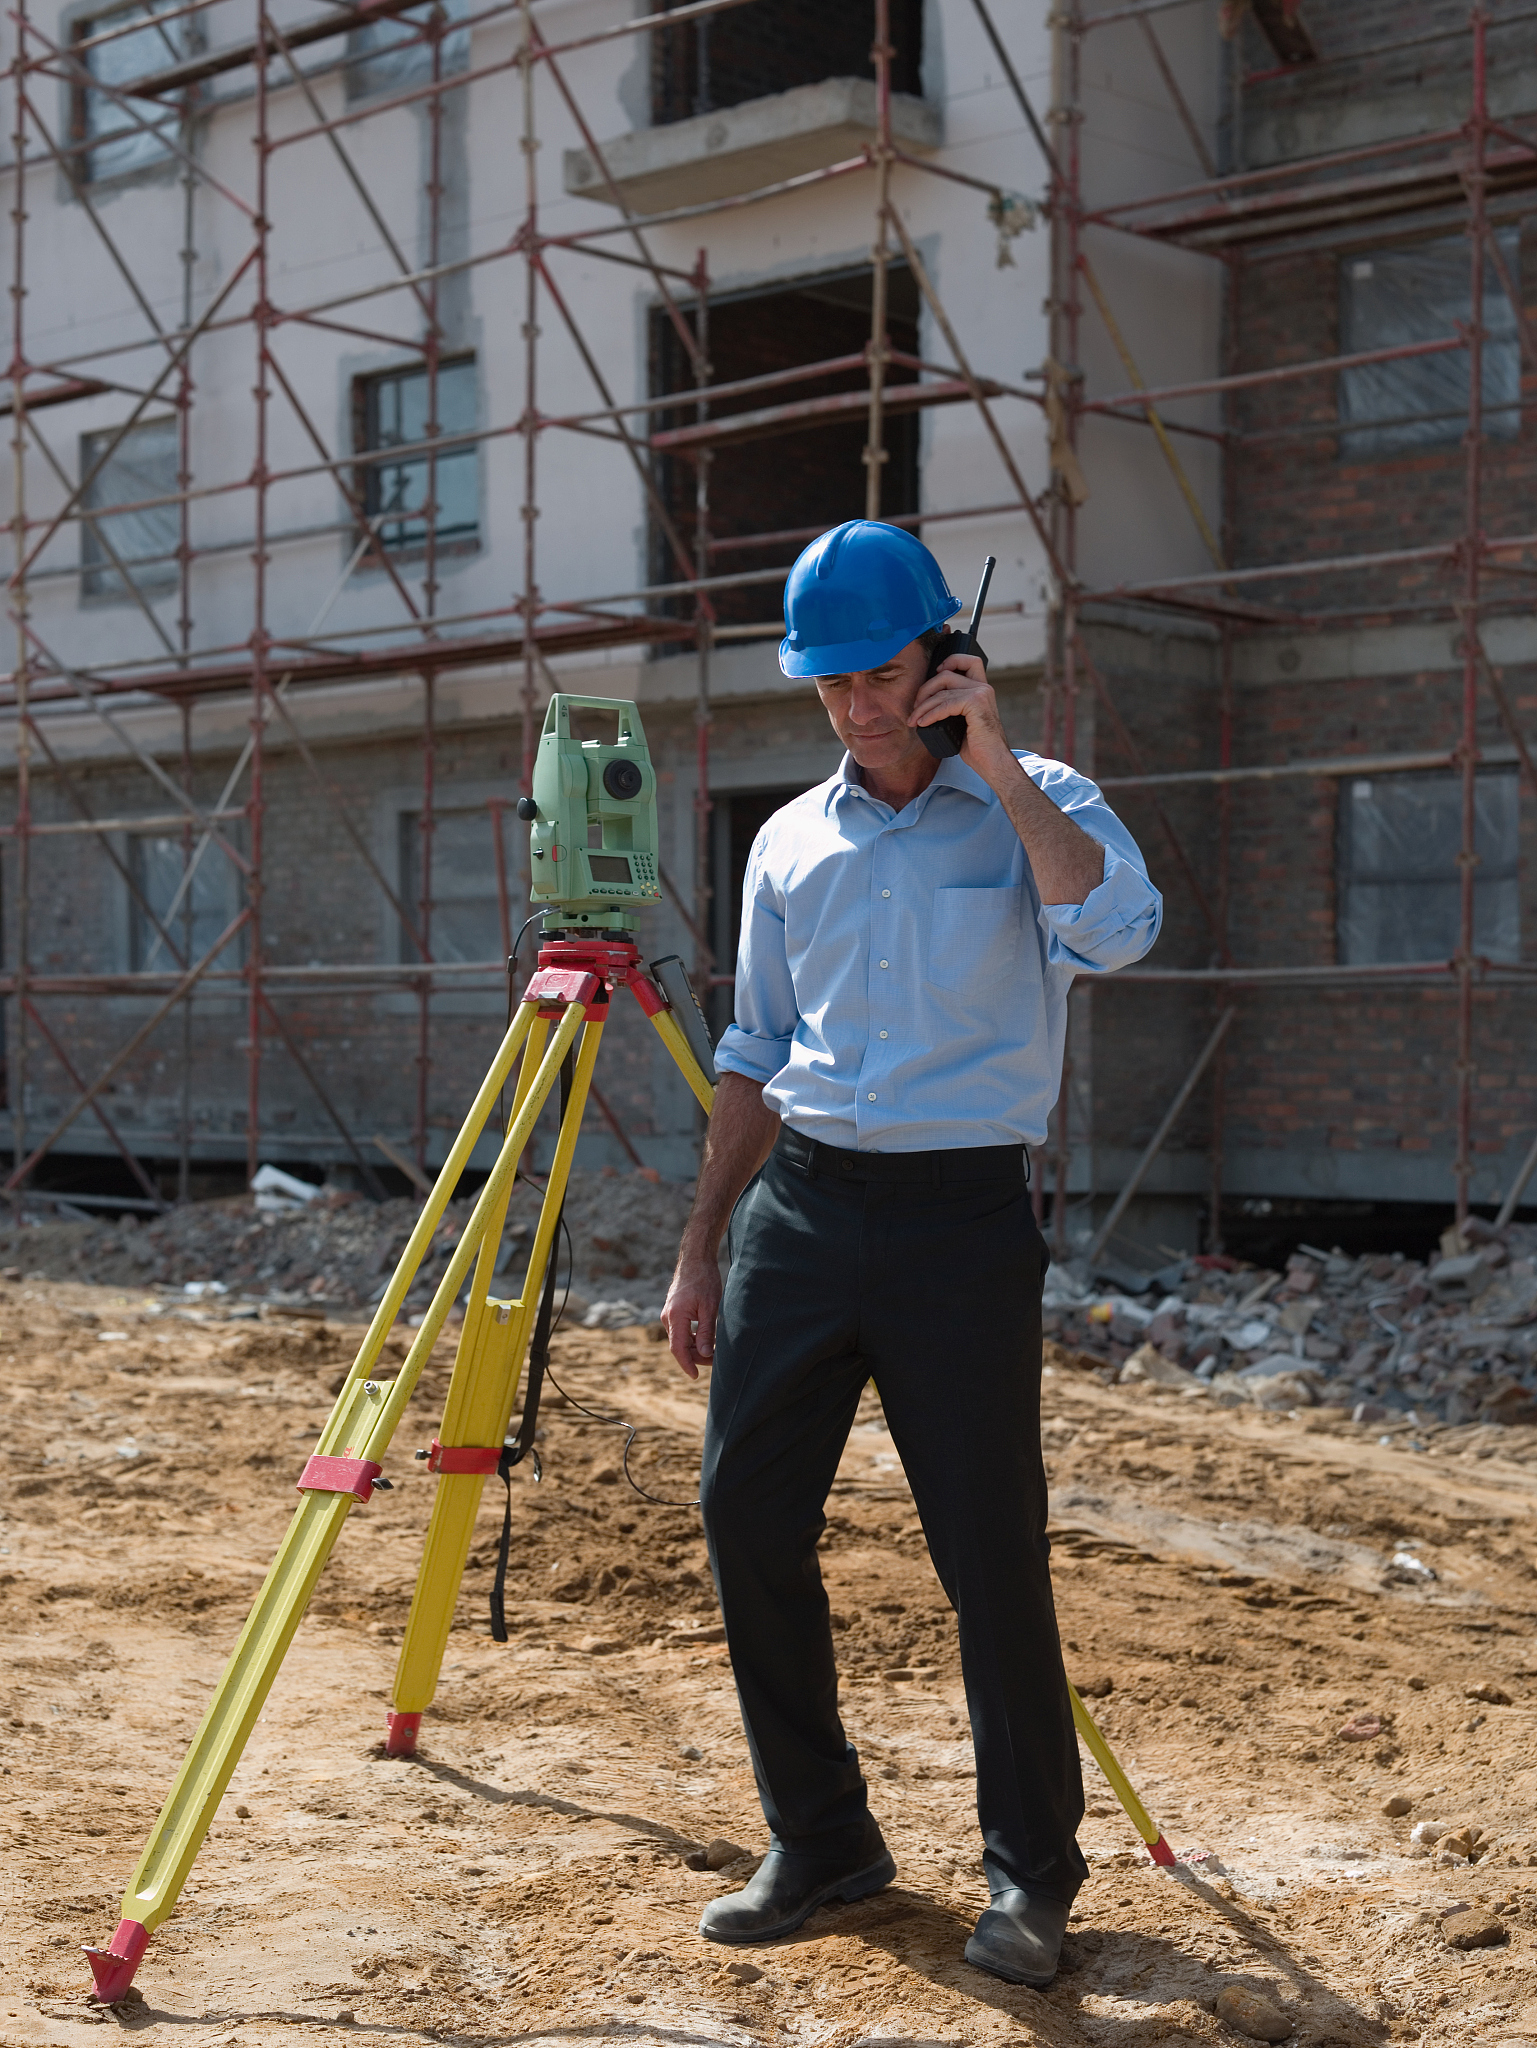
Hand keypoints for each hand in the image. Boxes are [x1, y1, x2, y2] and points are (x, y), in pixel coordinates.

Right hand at [662, 1249, 721, 1380]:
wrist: (695, 1259)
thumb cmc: (704, 1280)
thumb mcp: (710, 1307)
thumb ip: (706, 1332)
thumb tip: (704, 1354)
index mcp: (675, 1317)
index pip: (678, 1349)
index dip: (687, 1364)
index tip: (696, 1376)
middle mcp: (667, 1317)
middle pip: (679, 1346)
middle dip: (696, 1356)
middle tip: (716, 1360)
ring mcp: (668, 1314)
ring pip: (680, 1339)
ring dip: (695, 1347)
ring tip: (714, 1349)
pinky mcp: (673, 1311)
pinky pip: (681, 1331)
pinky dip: (692, 1337)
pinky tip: (706, 1337)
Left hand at [908, 652, 1011, 771]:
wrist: (992, 762)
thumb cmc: (978, 746)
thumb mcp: (963, 721)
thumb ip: (953, 706)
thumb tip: (927, 702)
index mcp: (982, 689)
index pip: (969, 661)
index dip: (950, 661)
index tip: (935, 675)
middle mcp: (983, 687)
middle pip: (946, 675)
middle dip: (925, 690)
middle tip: (915, 707)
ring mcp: (981, 694)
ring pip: (942, 691)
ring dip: (922, 706)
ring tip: (914, 720)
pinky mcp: (976, 703)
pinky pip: (945, 704)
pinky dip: (930, 714)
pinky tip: (923, 723)